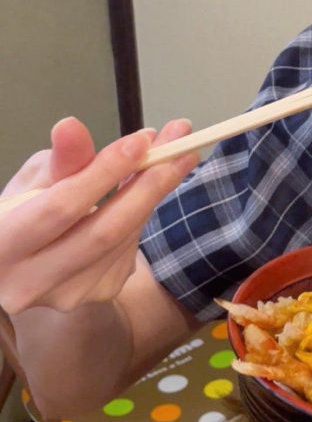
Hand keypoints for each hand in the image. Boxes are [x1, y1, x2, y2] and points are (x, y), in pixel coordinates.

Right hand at [0, 116, 197, 314]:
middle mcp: (31, 282)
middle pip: (106, 231)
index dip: (105, 172)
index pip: (63, 206)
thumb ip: (59, 160)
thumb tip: (72, 126)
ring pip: (125, 238)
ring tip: (172, 157)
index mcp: (2, 245)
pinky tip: (143, 193)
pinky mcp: (97, 295)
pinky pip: (130, 247)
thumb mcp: (32, 181)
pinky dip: (140, 214)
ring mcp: (68, 295)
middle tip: (182, 145)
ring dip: (154, 194)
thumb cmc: (21, 214)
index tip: (143, 139)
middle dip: (150, 185)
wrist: (20, 267)